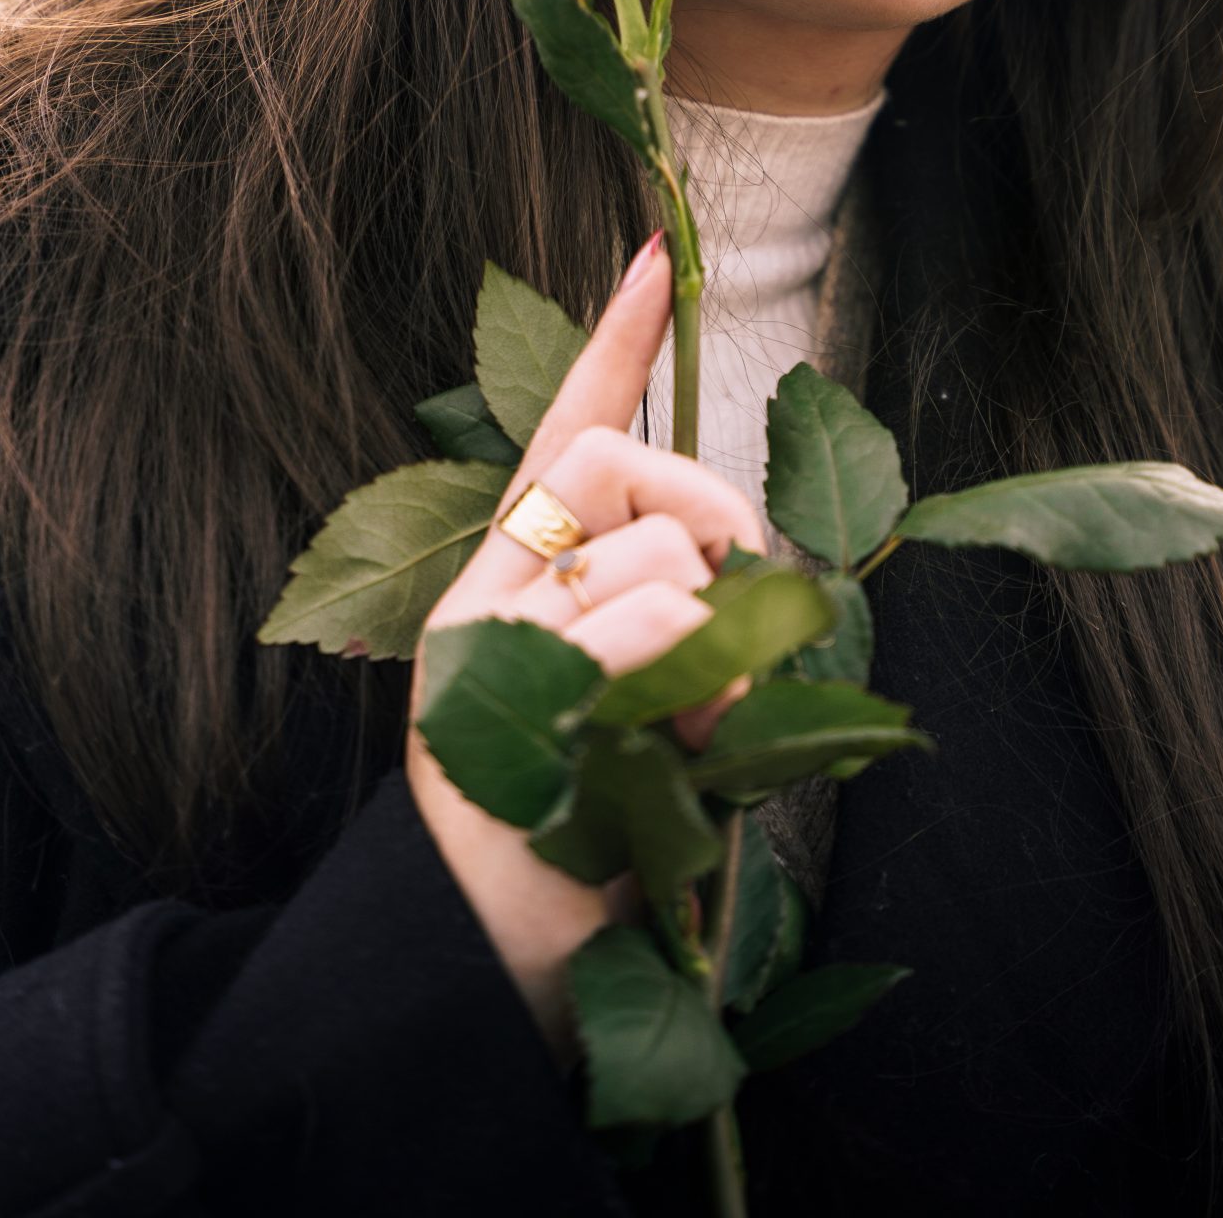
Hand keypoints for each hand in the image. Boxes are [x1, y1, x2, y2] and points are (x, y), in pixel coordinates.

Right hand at [405, 230, 764, 1062]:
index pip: (555, 426)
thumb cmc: (597, 829)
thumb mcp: (649, 701)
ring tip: (700, 732)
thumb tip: (737, 563)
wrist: (509, 968)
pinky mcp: (506, 714)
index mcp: (513, 578)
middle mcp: (484, 597)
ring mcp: (486, 654)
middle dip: (703, 504)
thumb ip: (672, 613)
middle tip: (733, 588)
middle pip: (610, 463)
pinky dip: (699, 684)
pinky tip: (681, 752)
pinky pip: (645, 634)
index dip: (611, 341)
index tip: (651, 254)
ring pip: (652, 563)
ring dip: (719, 645)